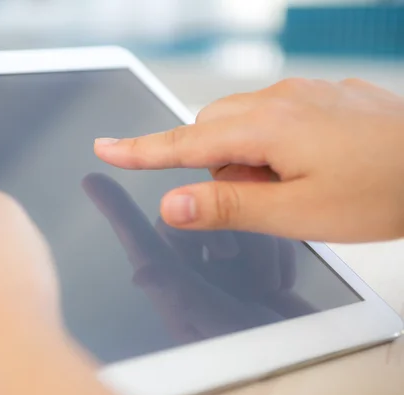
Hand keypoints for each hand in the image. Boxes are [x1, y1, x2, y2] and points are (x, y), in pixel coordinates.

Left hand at [82, 173, 314, 343]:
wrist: (310, 359)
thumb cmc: (258, 351)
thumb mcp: (219, 323)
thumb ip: (181, 295)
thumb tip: (141, 273)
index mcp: (176, 288)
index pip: (142, 243)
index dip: (117, 211)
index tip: (93, 182)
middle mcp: (195, 275)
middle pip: (192, 223)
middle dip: (220, 232)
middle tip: (234, 258)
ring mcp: (224, 269)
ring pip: (229, 223)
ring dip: (253, 247)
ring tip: (263, 285)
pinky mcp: (253, 263)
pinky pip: (257, 231)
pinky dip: (271, 251)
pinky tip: (275, 282)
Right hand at [94, 78, 403, 242]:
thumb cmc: (385, 189)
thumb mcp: (298, 212)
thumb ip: (228, 207)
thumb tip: (171, 205)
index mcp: (267, 127)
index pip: (183, 142)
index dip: (140, 150)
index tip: (106, 148)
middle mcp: (280, 99)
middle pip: (211, 130)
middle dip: (215, 165)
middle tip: (256, 199)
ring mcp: (304, 93)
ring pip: (244, 124)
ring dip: (247, 158)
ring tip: (293, 187)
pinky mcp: (322, 96)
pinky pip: (275, 116)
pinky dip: (273, 144)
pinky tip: (312, 165)